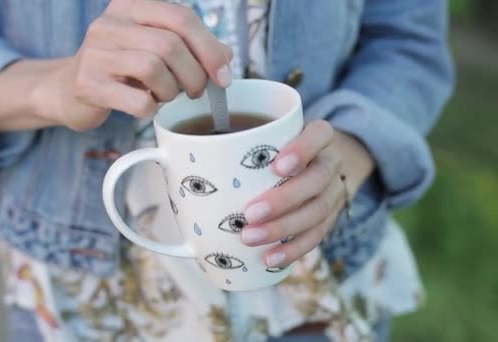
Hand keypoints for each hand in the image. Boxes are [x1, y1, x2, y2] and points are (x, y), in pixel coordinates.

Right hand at [33, 0, 231, 130]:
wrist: (69, 89)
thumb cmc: (121, 69)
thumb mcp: (152, 48)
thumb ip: (189, 46)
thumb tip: (226, 59)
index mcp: (131, 7)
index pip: (180, 17)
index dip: (209, 48)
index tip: (223, 75)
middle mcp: (110, 24)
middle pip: (169, 44)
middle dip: (194, 74)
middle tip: (196, 91)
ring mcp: (95, 53)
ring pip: (153, 68)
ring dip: (171, 91)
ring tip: (166, 96)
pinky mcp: (88, 85)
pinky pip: (137, 100)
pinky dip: (151, 109)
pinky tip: (146, 107)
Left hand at [240, 120, 374, 268]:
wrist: (311, 170)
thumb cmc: (274, 152)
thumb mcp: (262, 139)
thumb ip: (231, 142)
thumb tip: (172, 156)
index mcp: (316, 137)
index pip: (320, 134)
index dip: (303, 149)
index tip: (277, 166)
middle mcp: (329, 164)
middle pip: (317, 180)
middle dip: (283, 200)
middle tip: (250, 214)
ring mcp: (331, 194)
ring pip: (317, 212)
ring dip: (282, 229)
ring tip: (250, 238)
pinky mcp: (328, 220)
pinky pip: (316, 237)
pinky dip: (292, 250)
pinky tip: (270, 258)